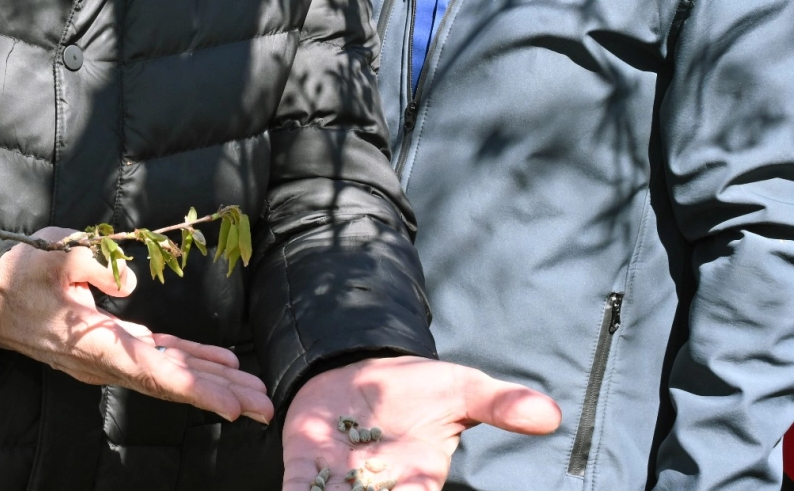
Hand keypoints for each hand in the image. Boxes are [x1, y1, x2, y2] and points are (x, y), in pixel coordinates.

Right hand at [0, 227, 273, 423]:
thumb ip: (92, 266)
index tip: (230, 406)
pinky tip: (223, 365)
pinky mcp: (112, 345)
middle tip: (265, 406)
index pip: (151, 372)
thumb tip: (131, 283)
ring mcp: (110, 356)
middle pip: (170, 382)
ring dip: (213, 383)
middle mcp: (106, 360)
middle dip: (219, 395)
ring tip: (255, 393)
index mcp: (93, 343)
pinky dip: (191, 362)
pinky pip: (159, 359)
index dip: (194, 388)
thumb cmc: (20, 275)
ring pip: (169, 374)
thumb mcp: (51, 256)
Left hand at [281, 356, 560, 489]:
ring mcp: (339, 480)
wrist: (363, 366)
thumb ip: (500, 403)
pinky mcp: (305, 465)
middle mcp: (379, 487)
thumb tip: (550, 413)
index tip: (414, 488)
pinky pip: (296, 490)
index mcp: (420, 479)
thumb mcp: (461, 389)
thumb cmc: (418, 388)